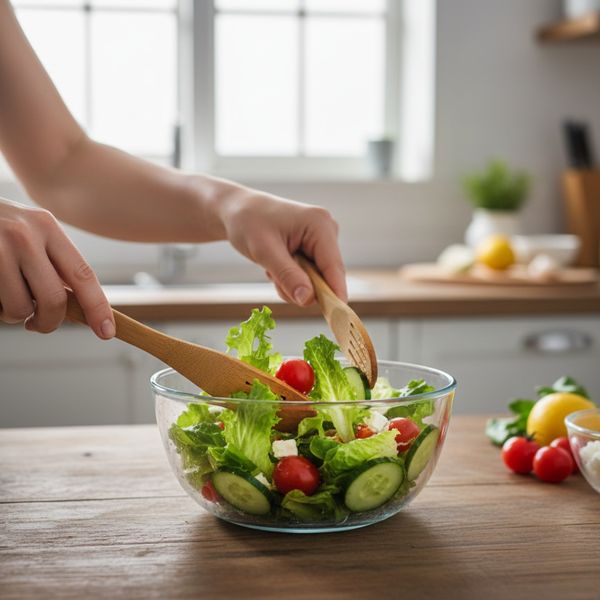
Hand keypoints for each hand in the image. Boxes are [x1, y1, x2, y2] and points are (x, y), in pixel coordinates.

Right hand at [0, 198, 114, 337]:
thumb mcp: (29, 234)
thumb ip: (52, 263)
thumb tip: (83, 308)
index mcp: (47, 227)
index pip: (83, 274)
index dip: (97, 307)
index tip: (106, 331)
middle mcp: (24, 234)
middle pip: (53, 299)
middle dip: (49, 322)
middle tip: (37, 324)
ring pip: (20, 308)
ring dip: (14, 316)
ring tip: (4, 298)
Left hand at [220, 192, 346, 305]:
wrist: (238, 211)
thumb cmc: (248, 223)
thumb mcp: (264, 251)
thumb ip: (288, 275)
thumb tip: (308, 300)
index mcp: (320, 225)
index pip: (334, 267)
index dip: (335, 294)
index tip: (337, 318)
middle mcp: (327, 231)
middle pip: (326, 277)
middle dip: (300, 285)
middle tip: (274, 277)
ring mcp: (322, 240)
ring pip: (316, 280)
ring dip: (292, 282)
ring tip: (271, 266)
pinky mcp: (315, 248)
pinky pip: (309, 276)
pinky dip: (291, 277)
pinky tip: (276, 264)